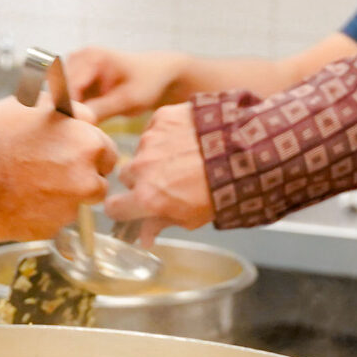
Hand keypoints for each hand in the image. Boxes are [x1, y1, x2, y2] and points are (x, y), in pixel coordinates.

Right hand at [0, 98, 118, 242]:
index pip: (107, 152)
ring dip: (60, 200)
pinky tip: (17, 202)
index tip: (71, 156)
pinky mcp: (50, 231)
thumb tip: (85, 118)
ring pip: (76, 206)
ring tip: (26, 187)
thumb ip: (69, 112)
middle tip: (48, 174)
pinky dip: (41, 217)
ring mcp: (69, 208)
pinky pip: (54, 224)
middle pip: (98, 183)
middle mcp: (86, 178)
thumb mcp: (31, 106)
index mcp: (87, 143)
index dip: (89, 154)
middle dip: (80, 179)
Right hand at [65, 47, 192, 118]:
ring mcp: (76, 65)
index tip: (76, 129)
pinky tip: (89, 116)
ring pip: (60, 94)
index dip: (68, 109)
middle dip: (67, 109)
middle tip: (82, 128)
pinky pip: (66, 96)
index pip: (67, 86)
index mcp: (91, 57)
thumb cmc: (147, 83)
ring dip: (69, 109)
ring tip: (88, 121)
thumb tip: (77, 121)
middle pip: (59, 89)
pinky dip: (74, 107)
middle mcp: (79, 57)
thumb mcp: (128, 100)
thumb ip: (101, 109)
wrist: (157, 75)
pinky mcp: (77, 76)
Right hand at [102, 103, 213, 234]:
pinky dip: (168, 133)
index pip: (113, 207)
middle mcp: (142, 168)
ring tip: (184, 156)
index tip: (131, 207)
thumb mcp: (192, 218)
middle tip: (165, 180)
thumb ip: (160, 224)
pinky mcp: (162, 118)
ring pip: (143, 150)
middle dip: (141, 179)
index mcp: (146, 198)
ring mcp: (150, 140)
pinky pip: (156, 128)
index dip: (122, 208)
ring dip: (156, 155)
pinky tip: (188, 138)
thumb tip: (144, 237)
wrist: (242, 151)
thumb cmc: (220, 189)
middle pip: (127, 176)